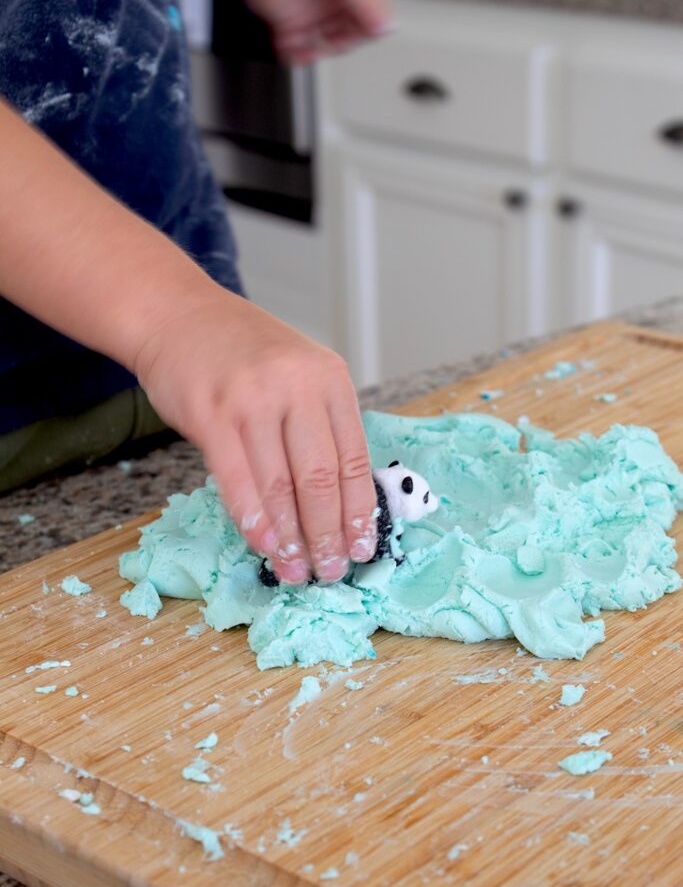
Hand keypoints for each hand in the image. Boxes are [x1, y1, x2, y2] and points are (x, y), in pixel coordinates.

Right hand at [134, 287, 377, 583]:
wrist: (178, 315)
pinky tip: (262, 545)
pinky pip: (238, 478)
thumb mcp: (298, 374)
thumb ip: (318, 426)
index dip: (359, 512)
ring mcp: (254, 399)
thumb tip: (338, 504)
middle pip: (322, 478)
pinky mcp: (212, 413)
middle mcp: (297, 386)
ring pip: (281, 485)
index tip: (362, 549)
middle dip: (328, 535)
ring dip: (290, 538)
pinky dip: (253, 518)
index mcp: (330, 379)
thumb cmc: (241, 355)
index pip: (355, 459)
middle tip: (330, 571)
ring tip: (295, 570)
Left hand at [172, 0, 389, 63]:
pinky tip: (295, 51)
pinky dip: (297, 56)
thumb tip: (386, 28)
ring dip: (319, 52)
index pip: (372, 17)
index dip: (371, 28)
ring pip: (324, 47)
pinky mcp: (289, 24)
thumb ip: (367, 3)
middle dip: (343, 42)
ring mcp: (312, 14)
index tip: (366, 33)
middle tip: (336, 40)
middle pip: (349, 37)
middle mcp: (333, 1)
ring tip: (312, 46)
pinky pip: (298, 50)